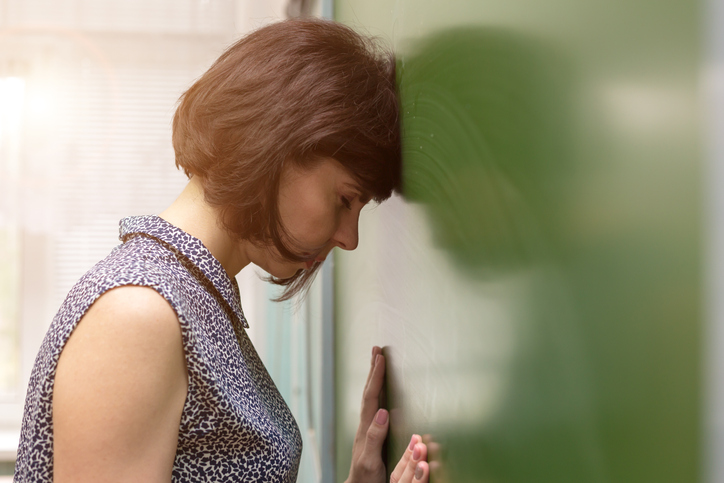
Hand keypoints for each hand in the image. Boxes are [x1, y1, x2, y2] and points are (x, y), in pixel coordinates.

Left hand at [346, 346, 428, 482]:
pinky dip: (377, 392)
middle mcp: (365, 425)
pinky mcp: (371, 433)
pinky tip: (381, 391)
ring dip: (374, 378)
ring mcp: (367, 428)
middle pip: (368, 392)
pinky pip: (374, 405)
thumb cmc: (365, 477)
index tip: (381, 357)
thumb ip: (375, 437)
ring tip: (377, 362)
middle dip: (373, 370)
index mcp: (366, 429)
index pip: (371, 397)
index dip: (376, 376)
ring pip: (370, 397)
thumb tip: (383, 412)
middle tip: (376, 349)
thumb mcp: (370, 459)